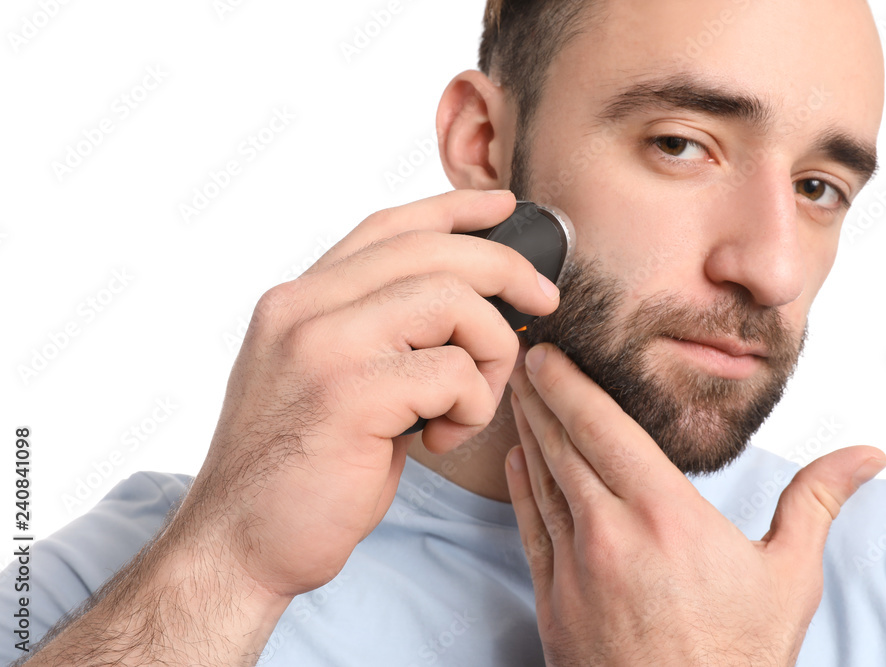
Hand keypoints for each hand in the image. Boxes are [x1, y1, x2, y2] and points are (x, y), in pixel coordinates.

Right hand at [176, 189, 559, 599]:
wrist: (238, 544)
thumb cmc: (299, 471)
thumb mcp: (329, 381)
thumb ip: (377, 335)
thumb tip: (467, 306)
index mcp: (298, 301)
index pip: (387, 227)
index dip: (453, 209)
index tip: (504, 207)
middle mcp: (303, 309)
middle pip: (431, 251)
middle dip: (505, 269)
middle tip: (543, 302)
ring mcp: (322, 346)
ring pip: (453, 300)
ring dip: (490, 351)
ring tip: (473, 404)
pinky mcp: (350, 394)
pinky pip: (454, 371)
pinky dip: (472, 406)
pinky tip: (442, 441)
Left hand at [505, 343, 885, 666]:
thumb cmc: (740, 657)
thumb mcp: (790, 577)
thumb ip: (815, 502)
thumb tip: (866, 455)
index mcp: (666, 515)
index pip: (604, 428)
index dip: (569, 384)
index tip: (549, 354)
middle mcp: (610, 533)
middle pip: (563, 444)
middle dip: (541, 396)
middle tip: (524, 361)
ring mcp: (575, 568)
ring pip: (541, 481)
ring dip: (528, 432)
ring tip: (519, 399)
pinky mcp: (553, 602)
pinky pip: (530, 528)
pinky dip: (520, 487)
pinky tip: (515, 460)